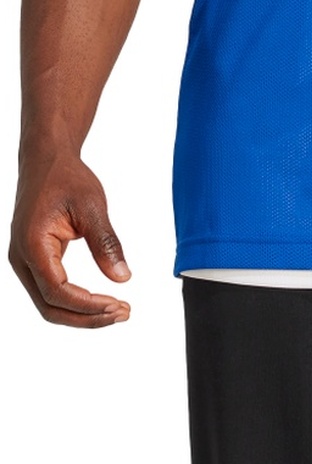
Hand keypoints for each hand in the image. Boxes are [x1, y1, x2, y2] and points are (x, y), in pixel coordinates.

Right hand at [9, 151, 130, 327]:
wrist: (46, 160)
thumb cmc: (66, 177)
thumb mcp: (92, 206)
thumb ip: (106, 243)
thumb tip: (123, 278)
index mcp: (32, 245)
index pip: (57, 291)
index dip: (88, 305)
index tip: (118, 305)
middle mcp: (22, 259)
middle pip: (50, 306)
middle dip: (87, 317)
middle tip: (123, 313)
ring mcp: (25, 261)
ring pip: (48, 303)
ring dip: (81, 312)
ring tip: (116, 310)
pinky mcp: (33, 260)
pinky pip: (50, 290)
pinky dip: (74, 300)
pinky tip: (99, 300)